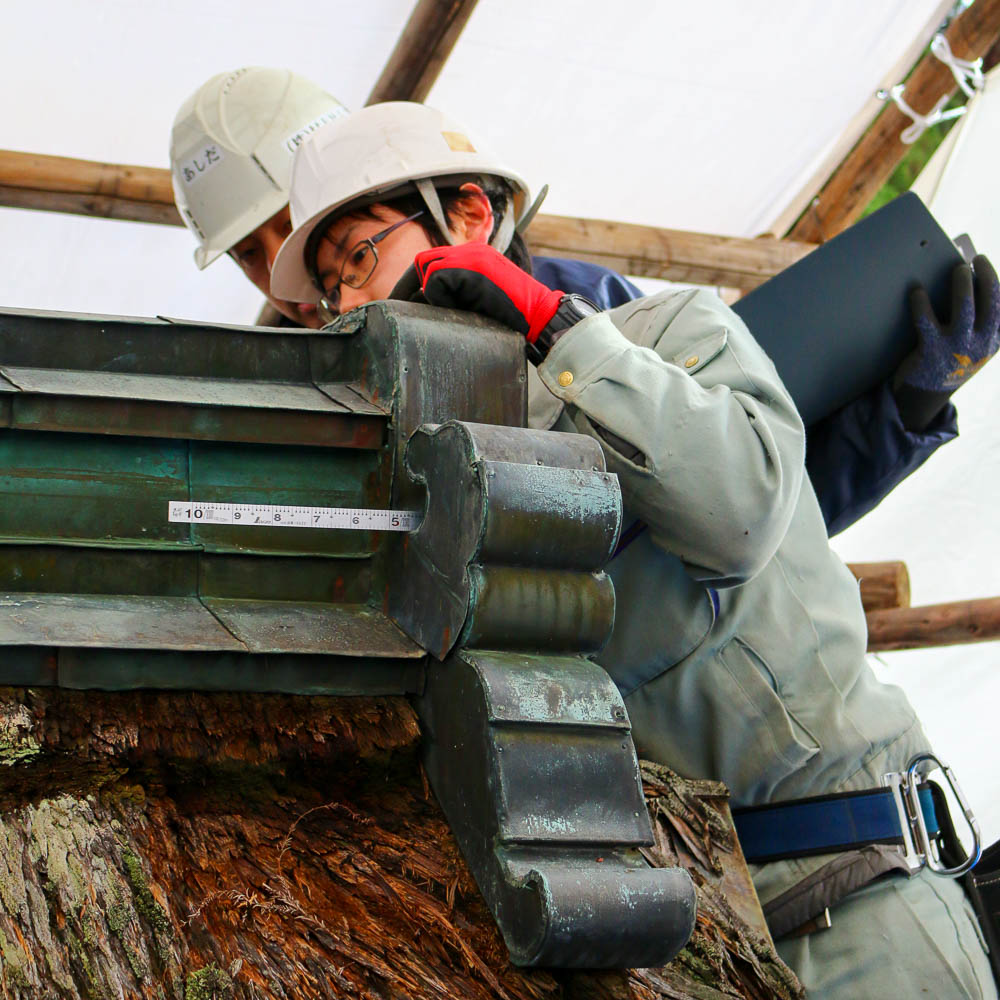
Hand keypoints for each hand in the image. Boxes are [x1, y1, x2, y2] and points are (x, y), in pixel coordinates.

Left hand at [414, 242, 563, 342]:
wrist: (539, 315)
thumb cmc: (511, 315)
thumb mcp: (478, 298)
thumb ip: (457, 291)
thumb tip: (423, 297)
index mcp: (473, 255)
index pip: (433, 261)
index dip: (418, 283)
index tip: (408, 303)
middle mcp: (471, 250)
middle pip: (424, 260)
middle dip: (413, 285)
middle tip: (413, 308)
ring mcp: (472, 255)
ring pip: (427, 267)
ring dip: (431, 292)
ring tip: (447, 310)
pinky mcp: (472, 267)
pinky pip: (435, 280)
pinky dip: (439, 298)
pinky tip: (456, 310)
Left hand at [901, 254, 999, 392]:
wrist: (924, 396)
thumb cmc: (948, 359)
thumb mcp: (971, 343)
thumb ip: (974, 318)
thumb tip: (965, 275)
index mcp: (993, 340)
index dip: (995, 282)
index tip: (983, 262)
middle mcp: (980, 344)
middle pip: (989, 303)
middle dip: (985, 277)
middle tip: (974, 260)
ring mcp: (956, 348)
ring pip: (964, 308)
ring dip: (962, 284)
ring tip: (957, 269)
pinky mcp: (931, 352)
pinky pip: (926, 322)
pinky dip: (921, 304)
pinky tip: (917, 291)